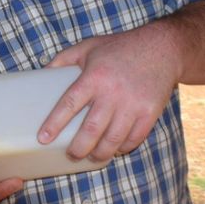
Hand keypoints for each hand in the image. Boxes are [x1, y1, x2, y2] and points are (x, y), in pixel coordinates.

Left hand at [36, 28, 181, 163]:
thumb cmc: (120, 48)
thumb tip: (43, 71)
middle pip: (91, 130)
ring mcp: (132, 105)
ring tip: (91, 156)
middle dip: (79, 148)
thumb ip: (64, 59)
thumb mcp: (88, 47)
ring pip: (113, 140)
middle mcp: (112, 93)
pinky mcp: (149, 113)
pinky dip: (123, 148)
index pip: (69, 104)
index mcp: (94, 77)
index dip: (54, 124)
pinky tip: (115, 148)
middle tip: (71, 154)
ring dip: (100, 153)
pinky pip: (134, 138)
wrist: (161, 48)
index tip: (43, 138)